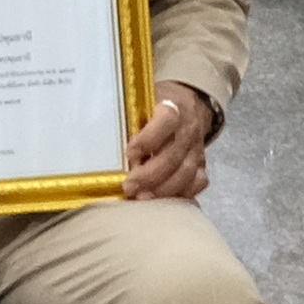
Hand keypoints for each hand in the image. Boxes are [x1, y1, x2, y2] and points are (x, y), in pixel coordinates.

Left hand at [121, 88, 214, 202]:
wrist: (188, 104)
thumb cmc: (156, 106)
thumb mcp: (143, 102)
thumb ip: (129, 119)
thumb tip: (102, 142)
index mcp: (173, 107)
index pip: (167, 120)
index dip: (148, 139)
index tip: (129, 153)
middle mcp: (188, 129)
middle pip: (173, 155)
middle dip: (150, 175)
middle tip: (129, 187)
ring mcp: (196, 148)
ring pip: (186, 173)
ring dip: (163, 190)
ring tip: (142, 198)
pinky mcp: (201, 164)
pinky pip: (197, 183)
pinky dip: (181, 195)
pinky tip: (163, 202)